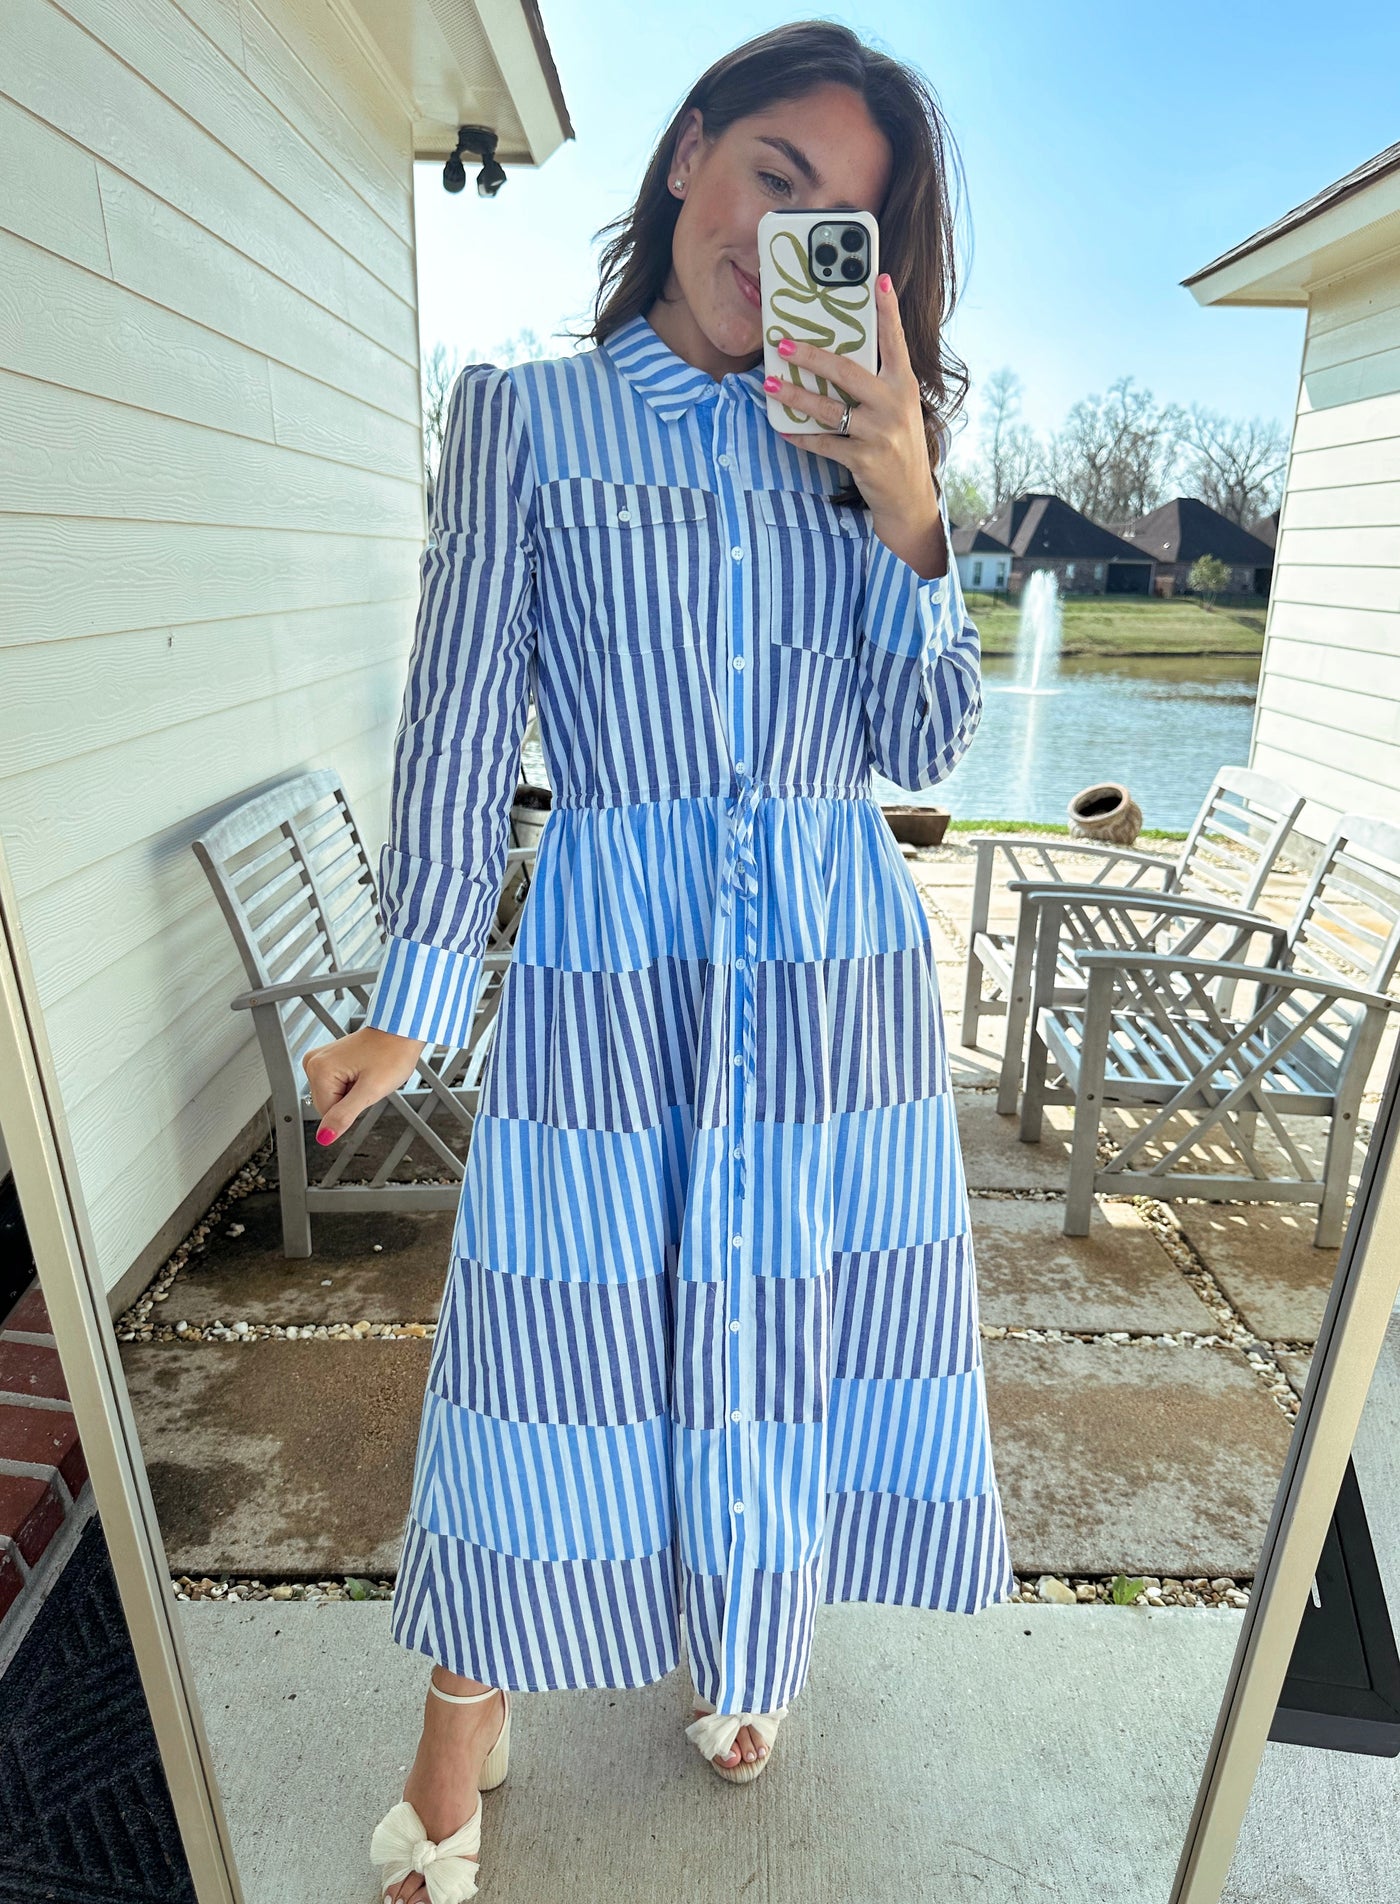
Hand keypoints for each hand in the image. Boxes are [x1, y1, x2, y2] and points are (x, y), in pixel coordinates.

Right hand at [302, 1025, 427, 1143]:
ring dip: (352, 1092)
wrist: (401, 1033)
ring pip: (333, 1097)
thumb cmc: (392, 1054)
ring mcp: (320, 1059)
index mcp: (319, 1070)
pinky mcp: (328, 1059)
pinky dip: (352, 1084)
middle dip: (351, 1099)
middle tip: (368, 1080)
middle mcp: (313, 1062)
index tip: (365, 1087)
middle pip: (328, 1105)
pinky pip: (336, 1085)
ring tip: (366, 1074)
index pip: (327, 1113)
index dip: (352, 1107)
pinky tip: (362, 1071)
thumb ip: (344, 1115)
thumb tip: (324, 1137)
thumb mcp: (371, 1091)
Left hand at [763, 272, 947, 578]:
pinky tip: (783, 429)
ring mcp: (879, 434)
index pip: (895, 340)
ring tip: (770, 385)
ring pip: (830, 409)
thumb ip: (877, 382)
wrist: (910, 498)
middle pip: (848, 372)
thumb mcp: (898, 408)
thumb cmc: (897, 444)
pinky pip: (824, 444)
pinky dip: (802, 437)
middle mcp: (894, 405)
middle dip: (812, 357)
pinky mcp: (864, 460)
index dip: (887, 310)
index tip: (879, 278)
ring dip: (796, 397)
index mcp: (904, 385)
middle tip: (783, 344)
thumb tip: (837, 356)